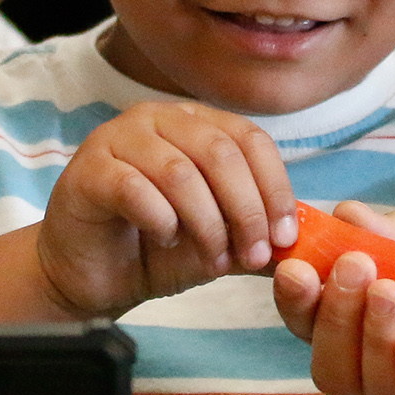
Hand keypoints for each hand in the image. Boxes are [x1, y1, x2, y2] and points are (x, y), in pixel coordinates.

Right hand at [39, 102, 298, 316]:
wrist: (92, 275)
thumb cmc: (155, 248)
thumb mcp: (219, 242)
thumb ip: (257, 235)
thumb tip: (306, 244)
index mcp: (196, 123)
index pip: (251, 139)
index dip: (275, 188)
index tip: (284, 236)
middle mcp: (158, 119)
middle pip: (220, 153)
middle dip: (247, 210)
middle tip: (253, 254)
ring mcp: (118, 138)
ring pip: (180, 171)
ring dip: (207, 223)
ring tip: (213, 259)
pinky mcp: (88, 170)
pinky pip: (135, 188)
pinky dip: (161, 220)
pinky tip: (164, 239)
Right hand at [268, 185, 394, 394]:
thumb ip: (391, 230)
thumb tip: (338, 220)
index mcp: (371, 310)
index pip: (313, 325)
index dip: (296, 306)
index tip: (295, 269)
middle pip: (335, 371)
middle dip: (333, 323)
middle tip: (356, 268)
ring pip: (379, 392)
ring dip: (371, 346)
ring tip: (390, 290)